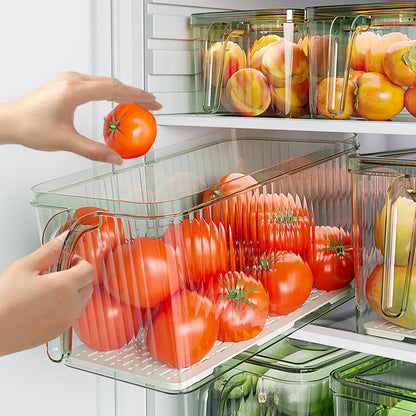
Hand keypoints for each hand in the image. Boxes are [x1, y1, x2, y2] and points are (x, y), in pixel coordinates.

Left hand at [0, 71, 161, 164]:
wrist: (10, 121)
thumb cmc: (30, 126)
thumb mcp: (66, 141)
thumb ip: (94, 150)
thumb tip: (116, 158)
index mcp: (74, 90)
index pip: (114, 89)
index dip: (137, 96)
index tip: (152, 102)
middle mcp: (73, 80)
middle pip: (114, 83)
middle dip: (136, 93)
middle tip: (153, 105)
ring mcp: (70, 81)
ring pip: (106, 82)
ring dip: (125, 92)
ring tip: (140, 103)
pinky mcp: (67, 85)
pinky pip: (97, 85)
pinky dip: (112, 92)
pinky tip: (118, 101)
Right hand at [0, 234, 93, 355]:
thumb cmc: (4, 301)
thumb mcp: (25, 266)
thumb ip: (50, 250)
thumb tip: (65, 238)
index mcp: (65, 286)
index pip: (89, 270)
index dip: (80, 262)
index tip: (67, 261)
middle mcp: (71, 306)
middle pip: (88, 285)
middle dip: (77, 276)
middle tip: (57, 273)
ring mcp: (66, 321)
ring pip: (82, 301)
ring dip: (73, 292)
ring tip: (48, 289)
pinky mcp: (59, 332)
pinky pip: (72, 315)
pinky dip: (66, 307)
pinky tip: (45, 303)